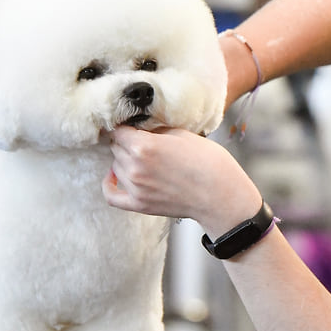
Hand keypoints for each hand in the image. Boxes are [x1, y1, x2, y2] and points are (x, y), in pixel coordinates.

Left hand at [103, 126, 261, 236]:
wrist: (220, 195)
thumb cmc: (208, 163)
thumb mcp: (181, 134)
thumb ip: (155, 130)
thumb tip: (142, 129)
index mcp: (143, 146)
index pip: (119, 130)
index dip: (127, 126)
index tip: (133, 126)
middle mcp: (134, 167)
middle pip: (116, 148)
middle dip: (127, 142)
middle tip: (144, 142)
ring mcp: (135, 188)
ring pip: (115, 166)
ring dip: (124, 160)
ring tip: (143, 159)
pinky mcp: (139, 204)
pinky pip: (111, 195)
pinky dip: (109, 184)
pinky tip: (114, 177)